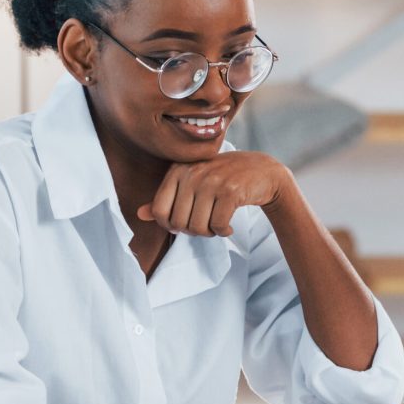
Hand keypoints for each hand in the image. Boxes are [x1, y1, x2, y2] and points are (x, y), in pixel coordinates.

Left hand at [138, 152, 295, 236]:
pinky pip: (218, 226)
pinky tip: (229, 226)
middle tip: (206, 224)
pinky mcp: (231, 191)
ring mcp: (212, 180)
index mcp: (178, 170)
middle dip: (192, 231)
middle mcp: (193, 173)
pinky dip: (223, 232)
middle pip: (179, 223)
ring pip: (198, 227)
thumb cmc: (223, 178)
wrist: (262, 170)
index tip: (185, 223)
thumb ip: (166, 198)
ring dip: (209, 233)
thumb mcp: (192, 183)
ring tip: (217, 224)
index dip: (171, 225)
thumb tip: (140, 214)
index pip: (160, 210)